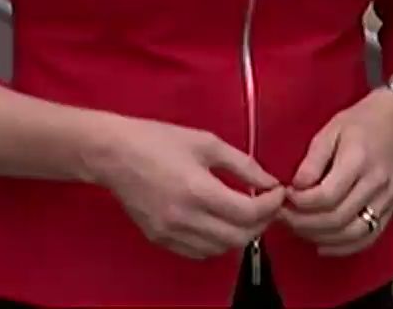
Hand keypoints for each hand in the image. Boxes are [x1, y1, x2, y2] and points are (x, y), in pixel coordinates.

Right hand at [87, 115, 285, 260]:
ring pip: (220, 249)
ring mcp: (170, 233)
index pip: (248, 213)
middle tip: (267, 205)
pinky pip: (198, 252)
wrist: (113, 154)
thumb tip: (269, 181)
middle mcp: (185, 218)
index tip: (278, 192)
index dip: (271, 205)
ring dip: (240, 235)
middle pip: (238, 237)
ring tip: (246, 214)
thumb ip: (242, 164)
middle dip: (261, 223)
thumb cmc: (159, 140)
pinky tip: (220, 224)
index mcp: (198, 190)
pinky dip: (217, 243)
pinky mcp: (160, 239)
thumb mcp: (206, 142)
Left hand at [280, 88, 392, 255]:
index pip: (326, 196)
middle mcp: (376, 182)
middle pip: (337, 218)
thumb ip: (312, 161)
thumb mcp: (330, 130)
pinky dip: (344, 247)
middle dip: (304, 223)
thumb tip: (296, 188)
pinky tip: (322, 245)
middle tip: (284, 217)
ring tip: (299, 230)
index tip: (284, 197)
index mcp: (358, 159)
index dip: (300, 203)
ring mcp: (388, 198)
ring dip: (321, 237)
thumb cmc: (359, 123)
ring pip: (353, 233)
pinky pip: (369, 237)